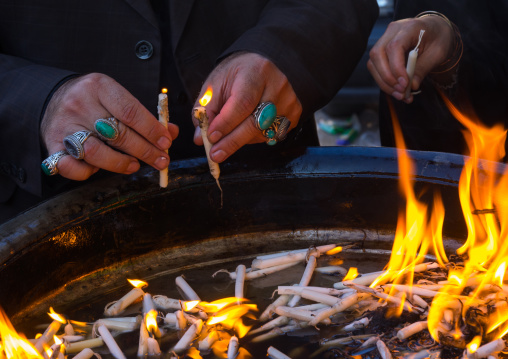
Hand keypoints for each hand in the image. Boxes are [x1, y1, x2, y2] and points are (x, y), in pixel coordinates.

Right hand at [41, 73, 178, 179]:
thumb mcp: (118, 99)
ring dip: (121, 163)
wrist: (53, 98)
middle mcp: (80, 104)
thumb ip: (145, 116)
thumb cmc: (95, 101)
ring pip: (96, 152)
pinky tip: (99, 169)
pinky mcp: (52, 143)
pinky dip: (88, 172)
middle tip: (161, 160)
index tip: (166, 142)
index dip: (152, 130)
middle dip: (146, 151)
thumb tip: (171, 133)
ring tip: (134, 165)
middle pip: (118, 134)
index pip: (131, 111)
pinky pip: (71, 167)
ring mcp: (64, 125)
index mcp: (100, 87)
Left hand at [192, 52, 301, 162]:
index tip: (211, 137)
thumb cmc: (236, 75)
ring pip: (262, 132)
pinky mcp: (294, 113)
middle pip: (255, 122)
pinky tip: (247, 128)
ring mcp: (289, 100)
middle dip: (232, 142)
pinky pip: (272, 135)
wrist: (260, 66)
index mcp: (255, 71)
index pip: (242, 102)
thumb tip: (200, 138)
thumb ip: (206, 111)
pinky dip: (255, 138)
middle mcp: (277, 85)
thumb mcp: (216, 85)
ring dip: (241, 140)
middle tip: (215, 154)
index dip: (226, 123)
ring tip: (229, 134)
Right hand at [367, 15, 454, 102]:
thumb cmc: (438, 39)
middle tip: (401, 92)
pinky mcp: (381, 50)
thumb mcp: (438, 53)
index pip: (394, 47)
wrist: (435, 31)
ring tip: (400, 95)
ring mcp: (384, 39)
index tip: (405, 83)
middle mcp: (392, 31)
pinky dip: (384, 81)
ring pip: (373, 63)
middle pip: (377, 54)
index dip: (396, 67)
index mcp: (409, 27)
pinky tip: (396, 89)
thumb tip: (412, 85)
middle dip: (387, 77)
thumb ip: (424, 68)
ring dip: (384, 82)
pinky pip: (375, 67)